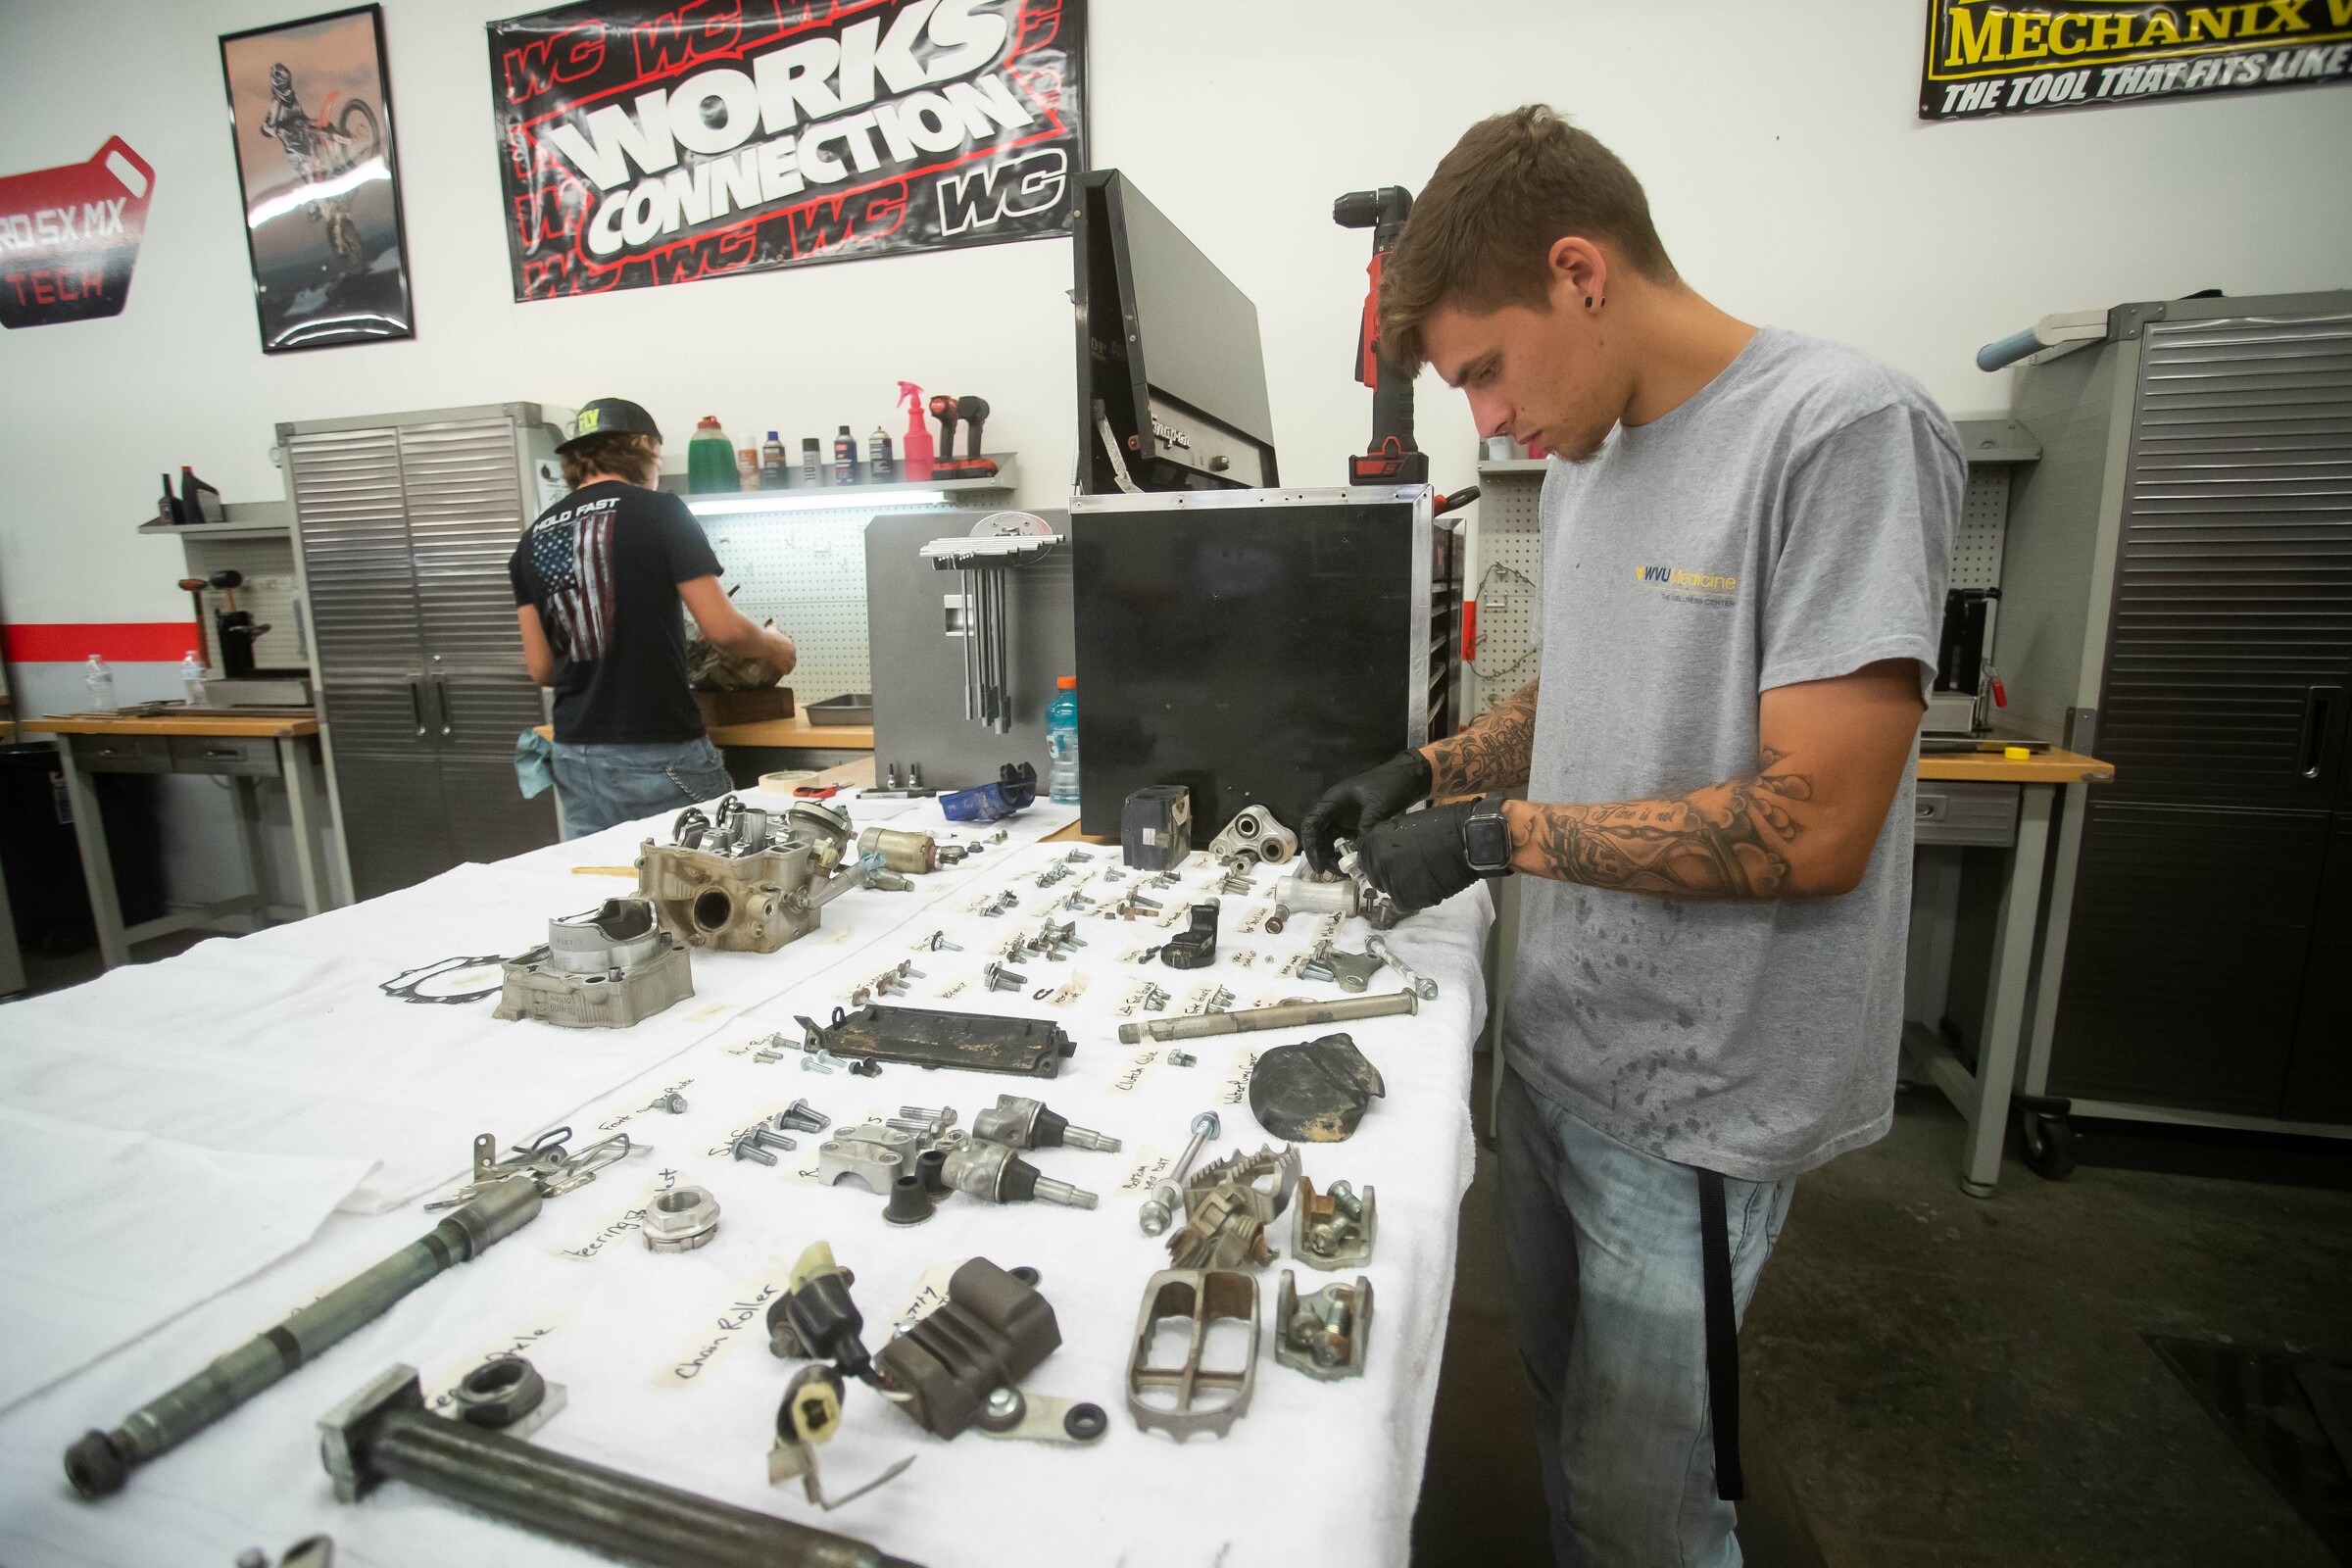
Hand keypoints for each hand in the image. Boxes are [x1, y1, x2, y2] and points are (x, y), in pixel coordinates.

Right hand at [763, 629, 797, 676]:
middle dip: (789, 660)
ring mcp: (788, 659)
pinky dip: (785, 672)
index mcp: (789, 643)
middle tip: (784, 663)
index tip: (785, 655)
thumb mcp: (772, 629)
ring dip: (788, 667)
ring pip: (791, 665)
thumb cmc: (767, 636)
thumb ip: (774, 627)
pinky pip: (787, 670)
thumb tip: (773, 623)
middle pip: (793, 658)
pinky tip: (782, 673)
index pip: (792, 650)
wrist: (764, 643)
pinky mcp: (784, 665)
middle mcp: (791, 651)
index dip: (788, 653)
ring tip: (784, 669)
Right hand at [1301, 751, 1431, 873]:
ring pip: (1331, 840)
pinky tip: (1354, 862)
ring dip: (1334, 856)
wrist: (1409, 776)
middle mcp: (1335, 809)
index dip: (1311, 846)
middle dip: (1323, 855)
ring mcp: (1345, 816)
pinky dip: (1347, 852)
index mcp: (1333, 801)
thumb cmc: (1390, 784)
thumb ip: (1366, 827)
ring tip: (1346, 870)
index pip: (1311, 825)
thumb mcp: (1378, 806)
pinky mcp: (1357, 823)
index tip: (1320, 866)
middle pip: (1319, 836)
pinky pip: (1345, 840)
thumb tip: (1358, 852)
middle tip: (1337, 871)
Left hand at [1355, 801, 1480, 913]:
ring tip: (1421, 876)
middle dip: (1387, 874)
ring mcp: (1391, 883)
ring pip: (1389, 890)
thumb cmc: (1440, 826)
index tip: (1389, 861)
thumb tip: (1383, 854)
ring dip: (1401, 886)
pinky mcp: (1405, 899)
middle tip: (1408, 869)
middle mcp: (1377, 863)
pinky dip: (1414, 896)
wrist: (1465, 842)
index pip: (1365, 859)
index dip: (1377, 861)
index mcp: (1374, 842)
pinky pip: (1403, 901)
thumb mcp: (1405, 826)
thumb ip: (1388, 841)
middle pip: (1375, 876)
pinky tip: (1427, 885)